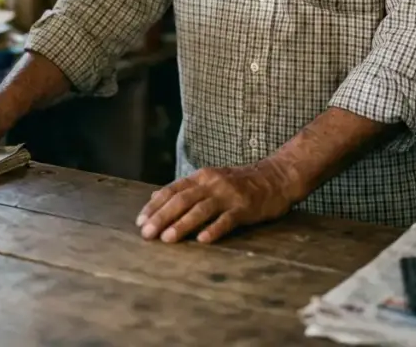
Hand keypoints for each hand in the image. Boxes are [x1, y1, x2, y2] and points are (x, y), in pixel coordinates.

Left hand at [136, 158, 298, 244]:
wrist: (275, 177)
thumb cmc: (240, 183)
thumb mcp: (210, 180)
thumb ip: (185, 189)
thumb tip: (154, 198)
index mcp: (201, 176)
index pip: (173, 190)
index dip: (155, 206)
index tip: (140, 221)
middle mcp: (212, 183)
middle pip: (182, 199)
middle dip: (162, 217)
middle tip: (147, 234)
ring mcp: (228, 195)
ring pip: (201, 209)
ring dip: (182, 224)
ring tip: (167, 239)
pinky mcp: (244, 208)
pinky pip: (227, 220)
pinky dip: (214, 229)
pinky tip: (202, 240)